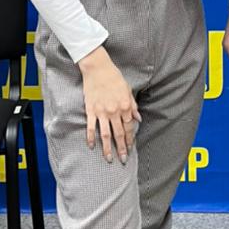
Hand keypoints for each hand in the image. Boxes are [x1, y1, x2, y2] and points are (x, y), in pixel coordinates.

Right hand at [77, 46, 140, 160]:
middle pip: (119, 134)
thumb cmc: (114, 77)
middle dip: (121, 149)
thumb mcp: (128, 90)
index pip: (129, 128)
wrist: (98, 68)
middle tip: (122, 160)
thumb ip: (133, 106)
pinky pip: (91, 127)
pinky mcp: (91, 110)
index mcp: (125, 106)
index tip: (130, 148)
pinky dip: (91, 138)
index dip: (130, 140)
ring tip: (109, 159)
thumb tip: (138, 119)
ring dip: (108, 148)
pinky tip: (92, 146)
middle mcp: (114, 111)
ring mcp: (102, 112)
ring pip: (105, 135)